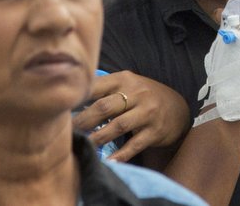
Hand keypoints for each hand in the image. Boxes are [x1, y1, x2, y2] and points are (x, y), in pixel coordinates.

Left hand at [73, 71, 190, 161]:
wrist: (178, 108)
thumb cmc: (143, 96)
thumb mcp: (128, 84)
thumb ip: (104, 88)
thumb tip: (71, 98)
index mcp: (125, 79)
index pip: (97, 86)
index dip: (78, 98)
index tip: (61, 109)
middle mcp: (137, 93)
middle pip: (104, 107)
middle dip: (83, 121)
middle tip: (66, 133)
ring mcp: (147, 113)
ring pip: (117, 126)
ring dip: (97, 138)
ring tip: (81, 146)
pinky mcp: (155, 131)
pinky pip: (134, 144)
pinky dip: (120, 154)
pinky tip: (108, 161)